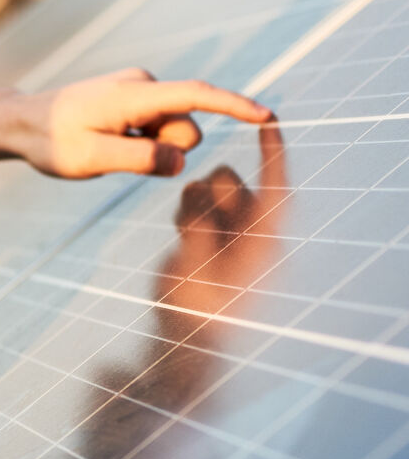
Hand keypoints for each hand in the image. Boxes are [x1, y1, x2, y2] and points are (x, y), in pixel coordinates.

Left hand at [0, 68, 272, 177]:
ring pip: (172, 133)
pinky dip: (143, 144)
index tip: (267, 116)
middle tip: (118, 156)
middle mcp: (143, 85)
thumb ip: (139, 159)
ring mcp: (140, 92)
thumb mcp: (90, 159)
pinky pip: (157, 131)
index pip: (196, 96)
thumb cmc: (51, 141)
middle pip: (186, 128)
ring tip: (107, 148)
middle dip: (167, 151)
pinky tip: (109, 143)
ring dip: (151, 149)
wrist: (22, 122)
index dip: (234, 106)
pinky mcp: (136, 102)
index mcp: (134, 94)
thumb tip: (181, 159)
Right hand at [156, 123, 288, 320]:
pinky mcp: (208, 238)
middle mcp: (249, 230)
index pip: (275, 186)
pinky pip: (195, 206)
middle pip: (232, 181)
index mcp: (262, 239)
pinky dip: (186, 213)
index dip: (274, 152)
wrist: (188, 339)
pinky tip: (183, 238)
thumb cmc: (200, 310)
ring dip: (193, 202)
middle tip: (193, 222)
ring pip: (209, 190)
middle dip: (210, 189)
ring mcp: (228, 234)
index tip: (270, 120)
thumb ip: (198, 227)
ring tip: (185, 235)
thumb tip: (195, 191)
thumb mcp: (197, 268)